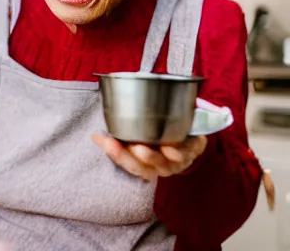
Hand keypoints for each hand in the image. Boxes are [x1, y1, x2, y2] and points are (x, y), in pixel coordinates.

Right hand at [92, 133, 206, 180]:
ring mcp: (176, 162)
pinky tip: (170, 147)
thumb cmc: (160, 132)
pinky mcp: (192, 152)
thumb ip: (125, 128)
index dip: (112, 152)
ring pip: (162, 163)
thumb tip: (98, 123)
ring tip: (142, 147)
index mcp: (144, 164)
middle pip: (142, 167)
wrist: (191, 131)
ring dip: (151, 156)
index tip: (98, 137)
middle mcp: (159, 167)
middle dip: (131, 157)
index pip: (125, 161)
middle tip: (122, 146)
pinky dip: (177, 152)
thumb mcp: (143, 132)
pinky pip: (185, 154)